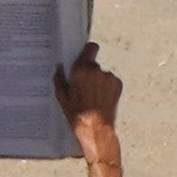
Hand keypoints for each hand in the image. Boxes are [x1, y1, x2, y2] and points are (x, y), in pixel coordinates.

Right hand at [53, 42, 121, 162]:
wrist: (96, 129)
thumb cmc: (77, 114)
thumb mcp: (62, 97)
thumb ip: (59, 79)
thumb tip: (59, 69)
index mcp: (81, 70)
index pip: (91, 48)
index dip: (88, 51)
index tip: (85, 56)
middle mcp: (97, 70)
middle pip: (94, 64)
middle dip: (89, 72)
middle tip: (83, 86)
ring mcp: (109, 77)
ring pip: (102, 73)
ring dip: (98, 80)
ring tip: (92, 96)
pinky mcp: (118, 85)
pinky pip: (110, 81)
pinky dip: (107, 87)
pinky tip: (100, 99)